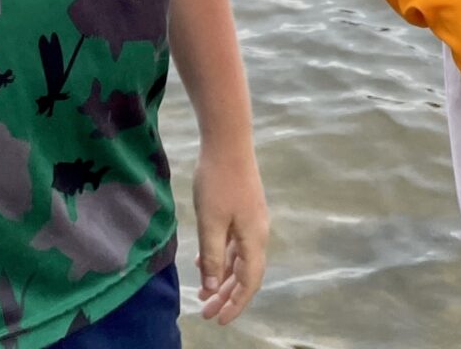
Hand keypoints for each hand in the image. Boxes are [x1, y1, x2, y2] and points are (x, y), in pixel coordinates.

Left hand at [191, 136, 268, 324]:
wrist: (228, 140)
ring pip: (239, 259)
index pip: (249, 282)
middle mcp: (258, 233)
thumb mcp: (210, 223)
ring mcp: (252, 220)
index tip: (218, 320)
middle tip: (206, 312)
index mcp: (254, 239)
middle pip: (246, 273)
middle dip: (226, 295)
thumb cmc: (218, 181)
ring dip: (222, 277)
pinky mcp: (243, 209)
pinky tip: (202, 260)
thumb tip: (210, 286)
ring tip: (203, 292)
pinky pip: (235, 243)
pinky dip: (221, 256)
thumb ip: (211, 256)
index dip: (235, 304)